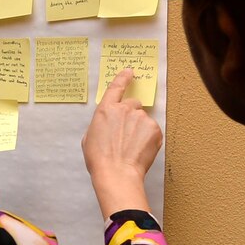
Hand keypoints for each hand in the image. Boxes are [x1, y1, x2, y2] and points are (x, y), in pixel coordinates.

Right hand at [83, 69, 160, 215]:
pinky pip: (153, 131)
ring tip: (132, 147)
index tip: (129, 72)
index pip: (116, 87)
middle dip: (131, 116)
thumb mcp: (89, 138)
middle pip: (133, 104)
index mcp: (106, 109)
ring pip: (143, 119)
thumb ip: (101, 124)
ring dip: (140, 129)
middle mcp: (125, 109)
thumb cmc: (100, 159)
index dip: (123, 78)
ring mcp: (142, 118)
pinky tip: (140, 150)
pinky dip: (148, 139)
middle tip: (126, 134)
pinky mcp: (155, 130)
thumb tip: (108, 124)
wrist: (117, 173)